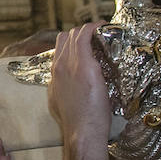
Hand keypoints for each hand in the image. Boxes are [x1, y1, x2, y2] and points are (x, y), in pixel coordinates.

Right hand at [49, 24, 112, 159]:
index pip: (59, 48)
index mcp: (54, 75)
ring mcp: (71, 65)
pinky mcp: (86, 66)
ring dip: (89, 29)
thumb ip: (65, 89)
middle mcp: (59, 66)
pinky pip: (87, 35)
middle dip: (82, 33)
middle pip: (66, 37)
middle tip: (99, 36)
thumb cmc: (76, 123)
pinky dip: (96, 27)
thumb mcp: (63, 104)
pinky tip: (106, 27)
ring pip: (75, 33)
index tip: (87, 43)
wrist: (81, 132)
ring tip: (104, 31)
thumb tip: (73, 86)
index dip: (73, 42)